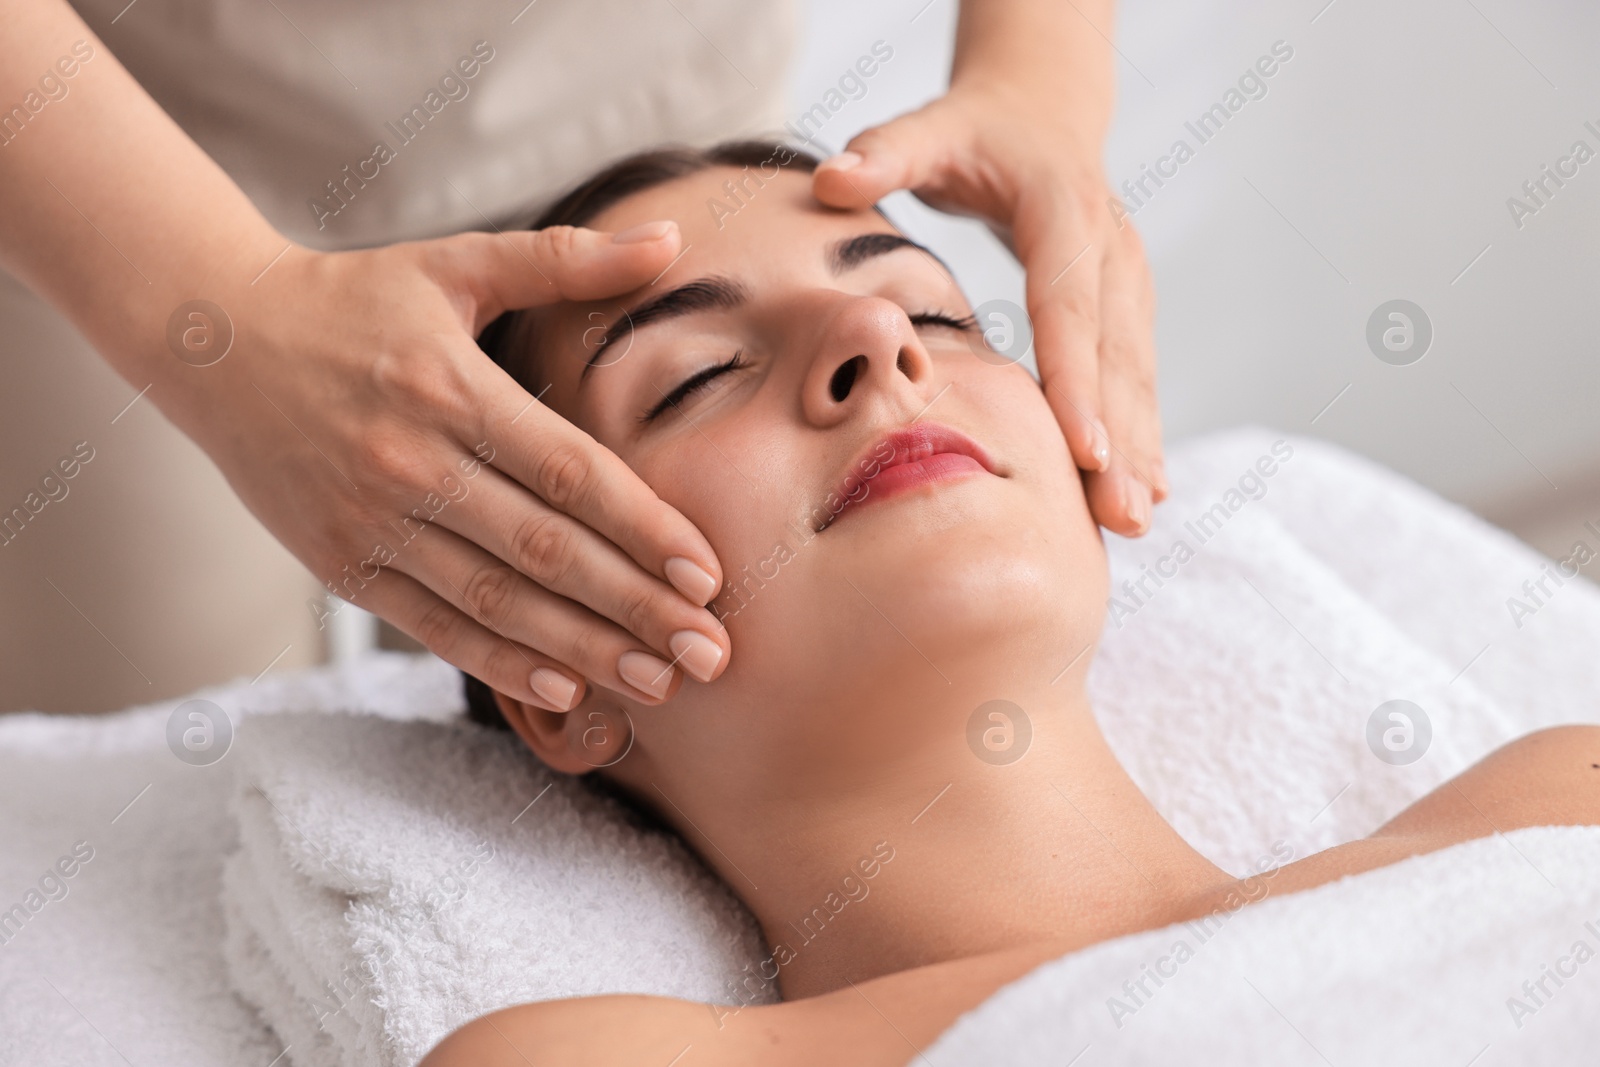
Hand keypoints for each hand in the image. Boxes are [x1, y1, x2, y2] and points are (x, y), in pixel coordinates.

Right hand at [177, 222, 729, 710]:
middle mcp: (412, 461)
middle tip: (708, 654)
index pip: (569, 472)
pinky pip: (434, 626)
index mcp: (452, 388)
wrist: (216, 343)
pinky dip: (500, 663)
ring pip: (496, 602)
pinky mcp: (342, 565)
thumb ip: (566, 258)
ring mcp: (372, 522)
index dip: (643, 527)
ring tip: (659, 685)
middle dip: (635, 608)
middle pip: (546, 550)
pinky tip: (565, 689)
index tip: (708, 574)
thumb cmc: (354, 301)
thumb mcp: (454, 264)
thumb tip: (671, 237)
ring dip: (584, 651)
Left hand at [811, 84, 1166, 536]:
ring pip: (1137, 375)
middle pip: (1117, 356)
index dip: (1077, 381)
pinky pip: (1136, 378)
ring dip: (1140, 450)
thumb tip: (829, 179)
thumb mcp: (929, 130)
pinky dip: (1139, 435)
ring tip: (1133, 521)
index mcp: (1065, 212)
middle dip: (1121, 439)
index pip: (1071, 307)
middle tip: (1118, 516)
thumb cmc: (975, 129)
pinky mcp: (1130, 305)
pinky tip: (1142, 493)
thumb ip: (881, 155)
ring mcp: (1129, 280)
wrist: (1043, 106)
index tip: (1084, 451)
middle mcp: (1111, 249)